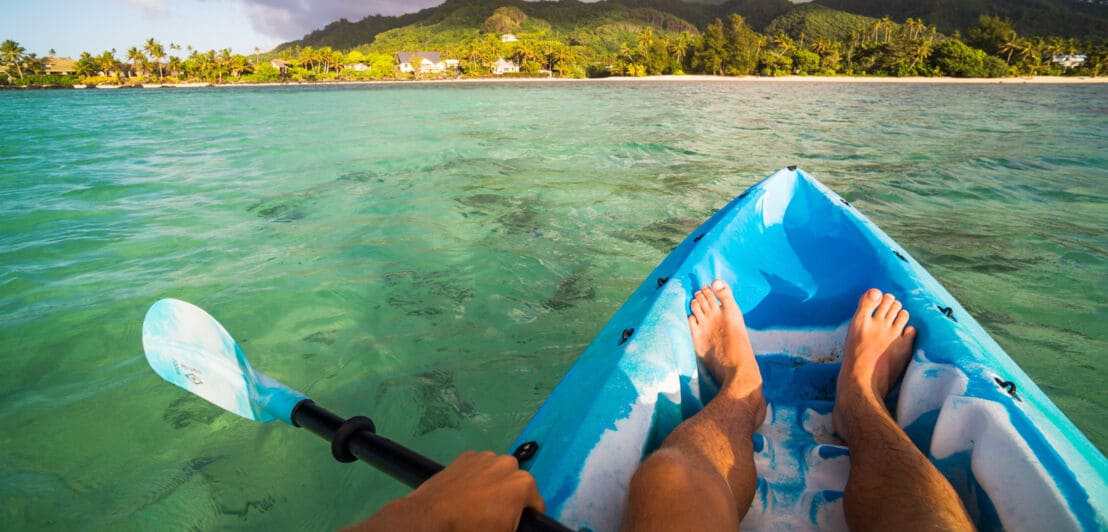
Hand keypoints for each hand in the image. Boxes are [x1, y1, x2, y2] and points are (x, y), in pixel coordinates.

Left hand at [347, 450, 544, 531]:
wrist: (432, 515)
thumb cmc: (472, 528)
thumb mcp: (503, 531)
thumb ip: (515, 523)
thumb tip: (510, 516)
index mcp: (523, 483)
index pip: (536, 504)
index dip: (528, 517)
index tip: (515, 524)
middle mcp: (508, 463)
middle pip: (517, 483)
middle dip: (510, 497)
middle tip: (494, 514)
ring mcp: (486, 456)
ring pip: (498, 472)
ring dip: (493, 483)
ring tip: (477, 501)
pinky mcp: (466, 456)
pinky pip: (478, 467)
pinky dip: (476, 476)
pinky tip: (464, 491)